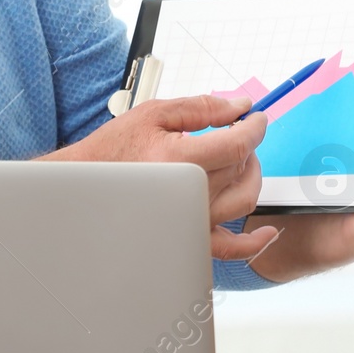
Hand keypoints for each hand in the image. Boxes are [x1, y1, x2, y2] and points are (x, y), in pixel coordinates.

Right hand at [52, 95, 276, 260]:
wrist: (84, 185)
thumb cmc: (112, 150)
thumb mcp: (153, 114)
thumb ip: (202, 107)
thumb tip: (241, 105)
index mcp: (183, 159)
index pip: (240, 142)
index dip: (255, 126)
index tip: (256, 118)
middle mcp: (192, 193)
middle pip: (242, 167)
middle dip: (244, 146)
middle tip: (232, 134)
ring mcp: (194, 220)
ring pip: (245, 199)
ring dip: (249, 176)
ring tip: (236, 162)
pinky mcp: (192, 238)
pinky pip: (235, 247)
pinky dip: (257, 241)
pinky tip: (268, 230)